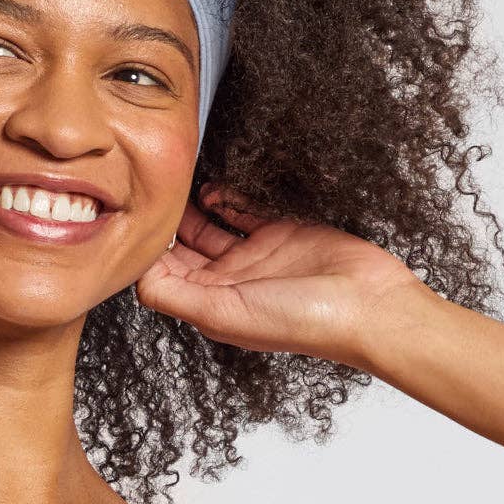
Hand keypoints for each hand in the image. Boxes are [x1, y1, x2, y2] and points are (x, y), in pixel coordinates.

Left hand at [134, 183, 430, 366]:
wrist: (369, 305)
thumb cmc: (303, 320)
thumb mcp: (224, 312)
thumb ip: (175, 295)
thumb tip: (133, 278)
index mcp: (210, 302)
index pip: (163, 273)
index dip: (147, 250)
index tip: (136, 220)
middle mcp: (229, 280)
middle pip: (183, 247)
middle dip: (166, 222)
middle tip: (152, 191)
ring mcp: (256, 254)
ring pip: (210, 224)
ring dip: (194, 205)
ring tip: (180, 183)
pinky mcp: (282, 231)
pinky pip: (246, 209)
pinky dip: (230, 196)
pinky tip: (217, 185)